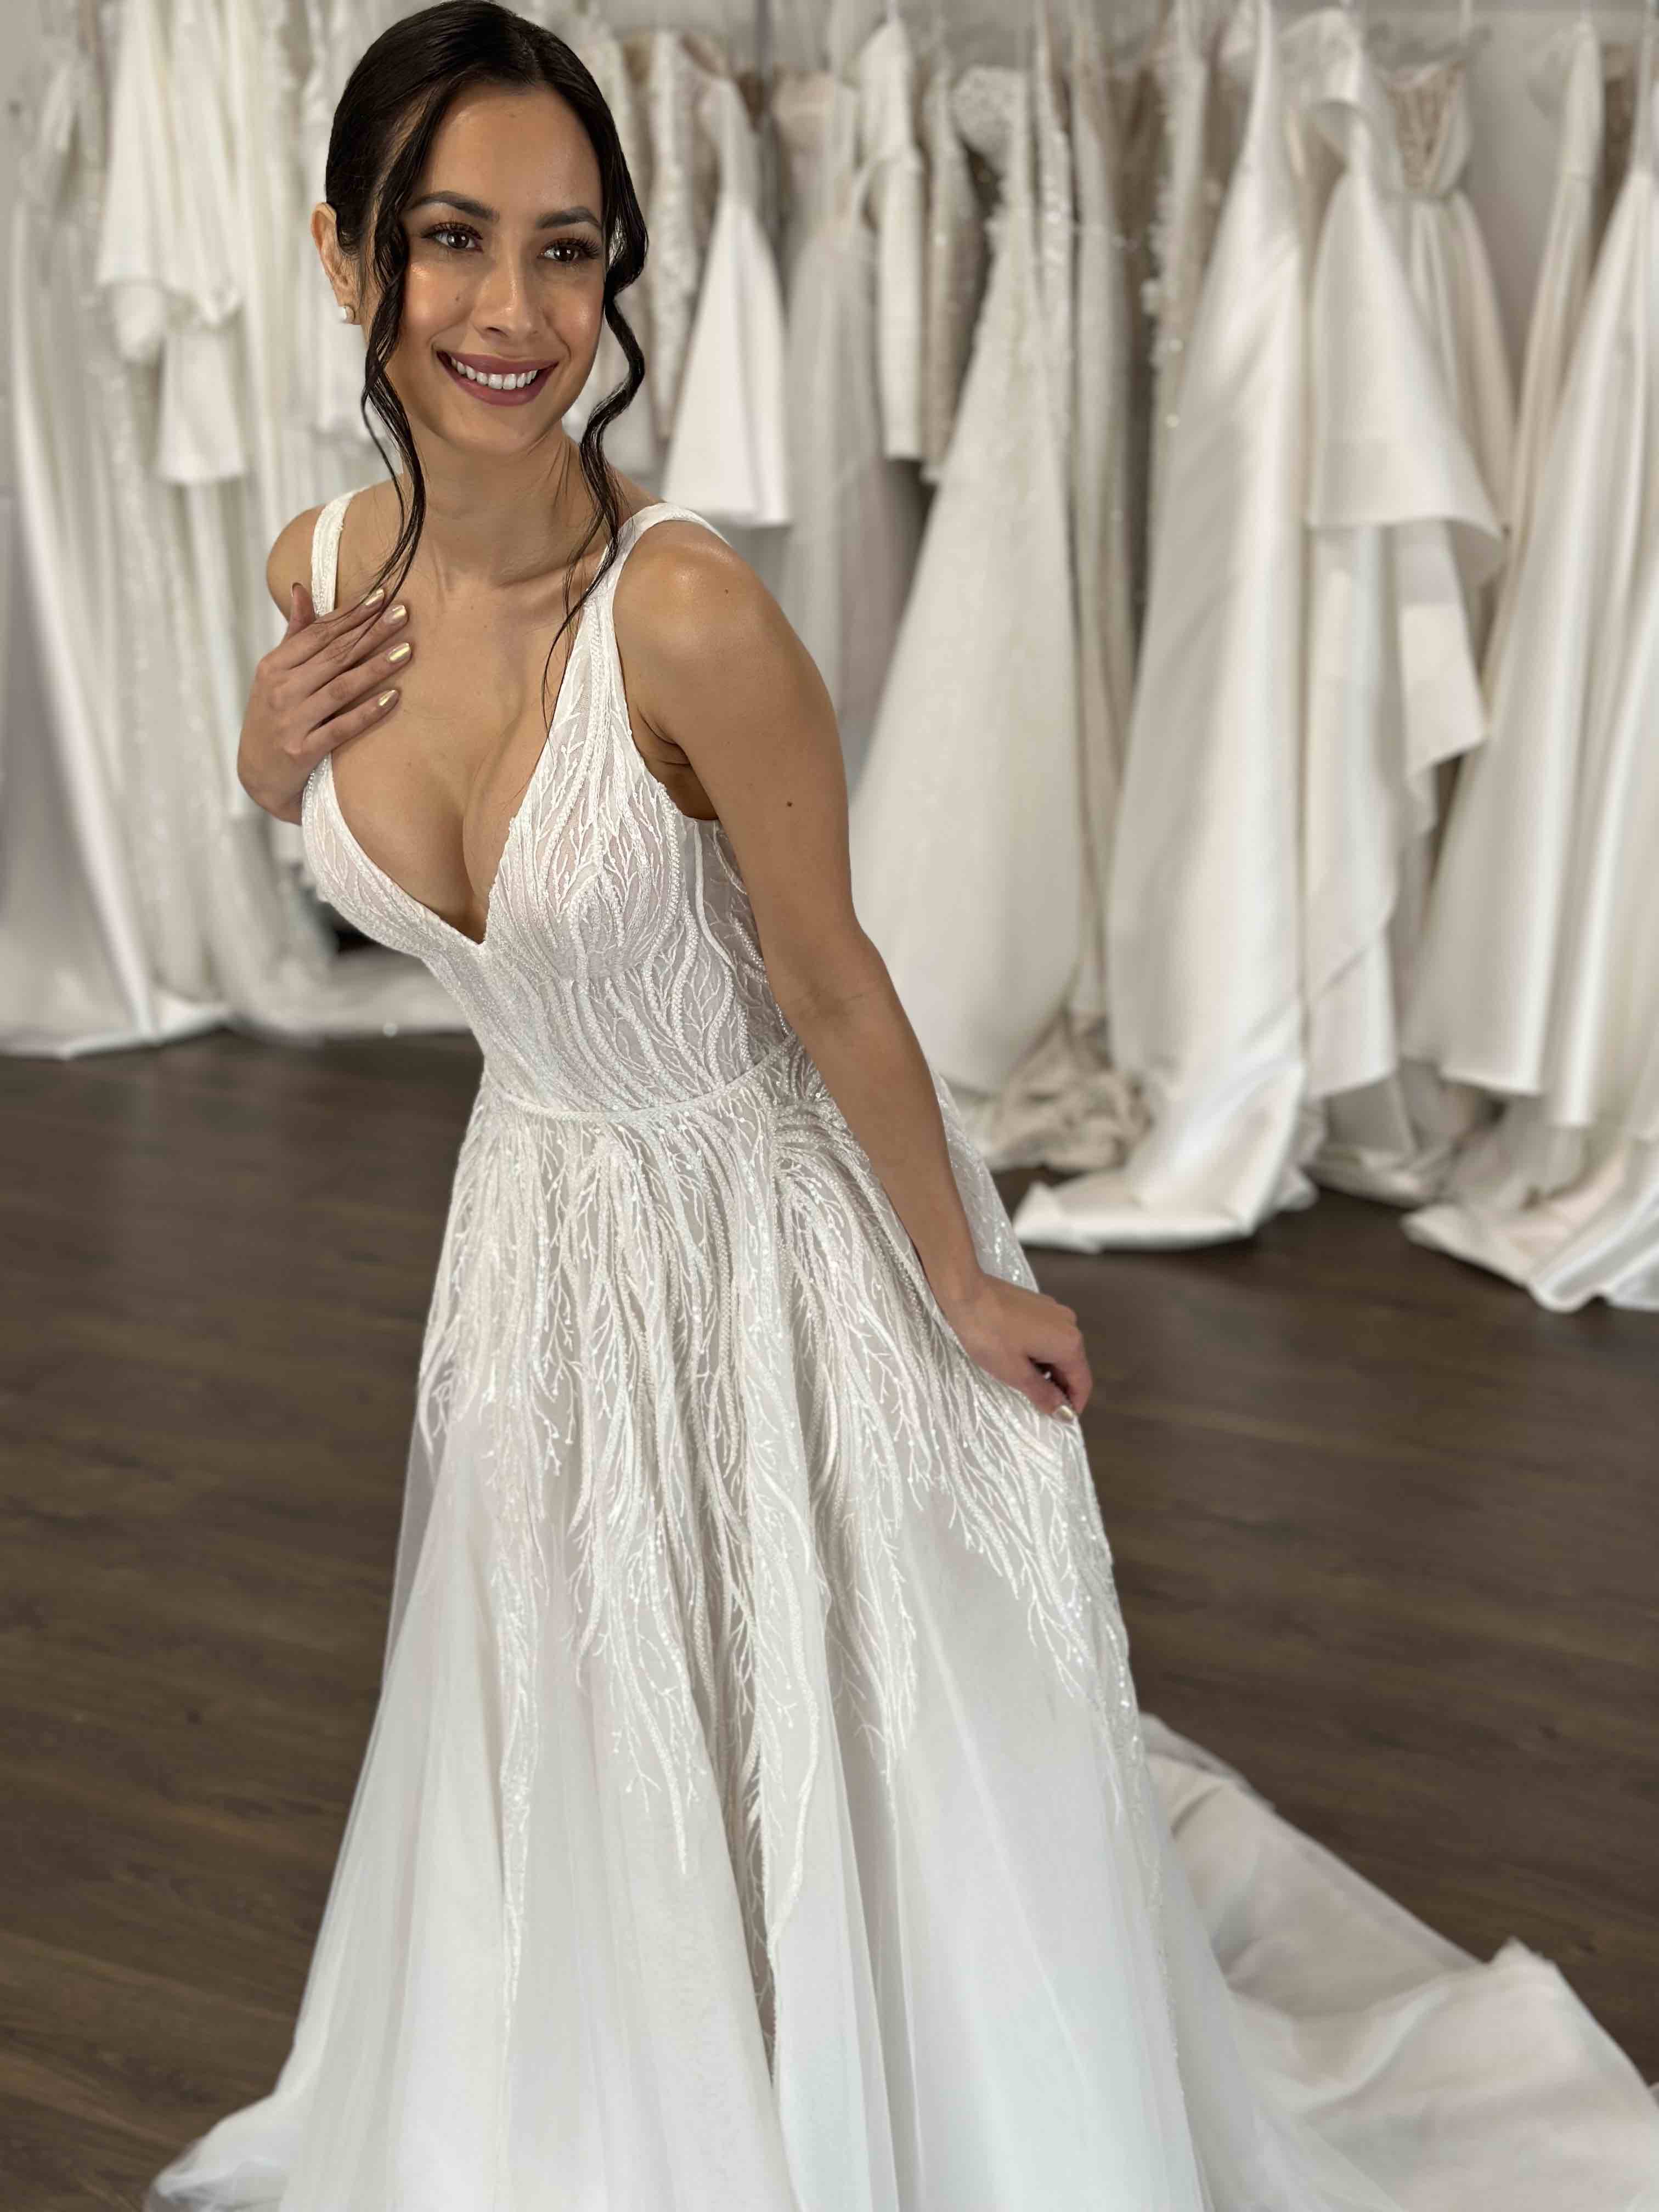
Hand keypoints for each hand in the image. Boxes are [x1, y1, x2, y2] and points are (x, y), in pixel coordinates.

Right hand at [238, 580, 413, 822]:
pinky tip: (393, 698)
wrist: (257, 777)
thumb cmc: (272, 718)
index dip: (352, 613)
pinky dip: (367, 712)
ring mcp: (291, 721)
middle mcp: (281, 689)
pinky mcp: (302, 751)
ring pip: (340, 687)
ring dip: (375, 667)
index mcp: (274, 666)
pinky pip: (341, 728)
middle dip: (370, 631)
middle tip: (403, 613)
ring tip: (407, 650)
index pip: (319, 633)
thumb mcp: (274, 675)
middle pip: (333, 655)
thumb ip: (294, 635)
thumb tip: (300, 588)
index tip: (382, 594)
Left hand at [933, 1270, 1091, 1421]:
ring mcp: (1055, 1311)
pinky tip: (1017, 1356)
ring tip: (1021, 1380)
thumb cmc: (988, 1335)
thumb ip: (1044, 1394)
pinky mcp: (1040, 1305)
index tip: (1058, 1421)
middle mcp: (1070, 1324)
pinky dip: (1039, 1352)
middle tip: (1035, 1404)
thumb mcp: (1015, 1373)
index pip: (1082, 1383)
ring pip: (1059, 1350)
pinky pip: (1048, 1335)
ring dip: (1047, 1369)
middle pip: (1073, 1365)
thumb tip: (1064, 1412)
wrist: (965, 1292)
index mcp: (1069, 1343)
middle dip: (1058, 1387)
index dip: (1073, 1405)